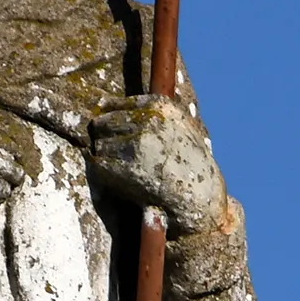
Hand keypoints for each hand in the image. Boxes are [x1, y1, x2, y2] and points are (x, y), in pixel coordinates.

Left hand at [88, 97, 227, 235]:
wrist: (201, 195)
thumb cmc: (189, 162)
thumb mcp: (178, 124)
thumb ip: (150, 113)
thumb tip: (104, 106)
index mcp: (158, 106)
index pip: (112, 105)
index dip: (106, 118)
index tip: (106, 128)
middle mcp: (146, 122)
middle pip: (101, 123)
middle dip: (102, 137)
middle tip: (111, 151)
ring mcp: (135, 145)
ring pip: (99, 144)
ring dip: (104, 155)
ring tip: (121, 166)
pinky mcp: (126, 168)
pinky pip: (98, 164)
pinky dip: (103, 171)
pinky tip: (117, 178)